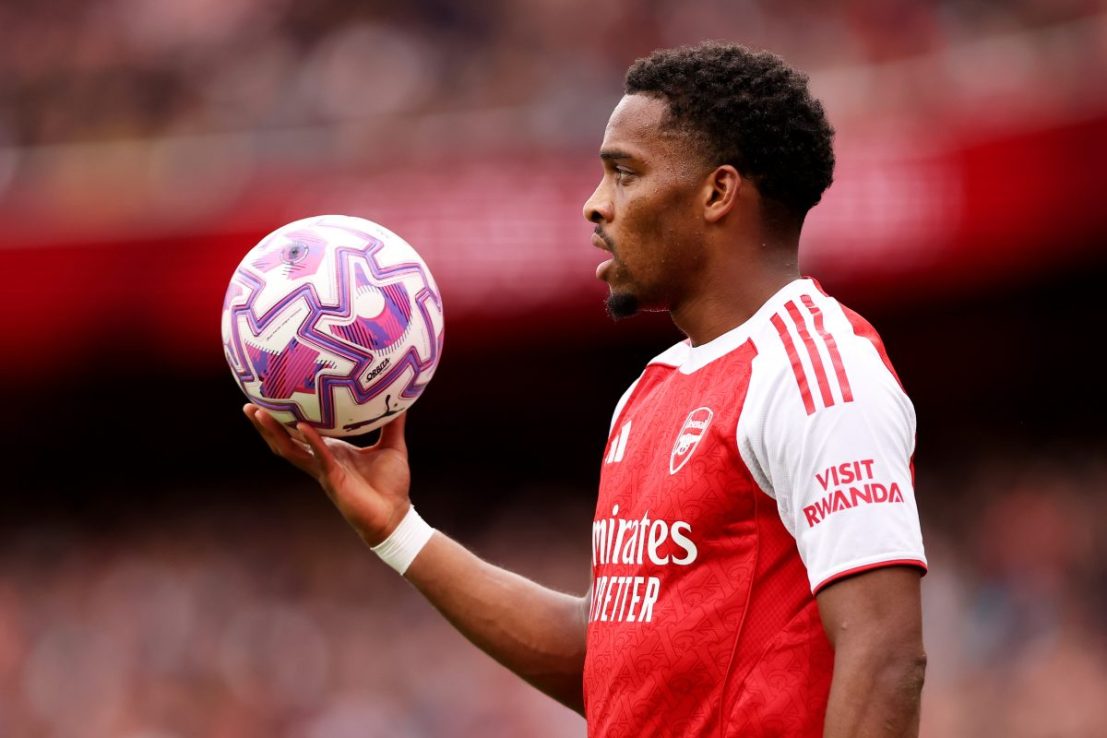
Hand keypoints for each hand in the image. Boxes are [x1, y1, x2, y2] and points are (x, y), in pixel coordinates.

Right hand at [243, 404, 411, 545]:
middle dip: (266, 424)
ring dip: (273, 431)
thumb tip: (401, 398)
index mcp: (332, 451)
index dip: (286, 418)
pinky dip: (311, 441)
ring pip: (290, 449)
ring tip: (257, 412)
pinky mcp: (333, 479)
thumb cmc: (391, 484)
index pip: (302, 432)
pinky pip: (319, 457)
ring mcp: (324, 470)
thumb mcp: (392, 445)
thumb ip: (393, 423)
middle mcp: (321, 460)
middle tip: (249, 404)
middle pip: (285, 440)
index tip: (273, 398)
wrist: (395, 515)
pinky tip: (302, 426)